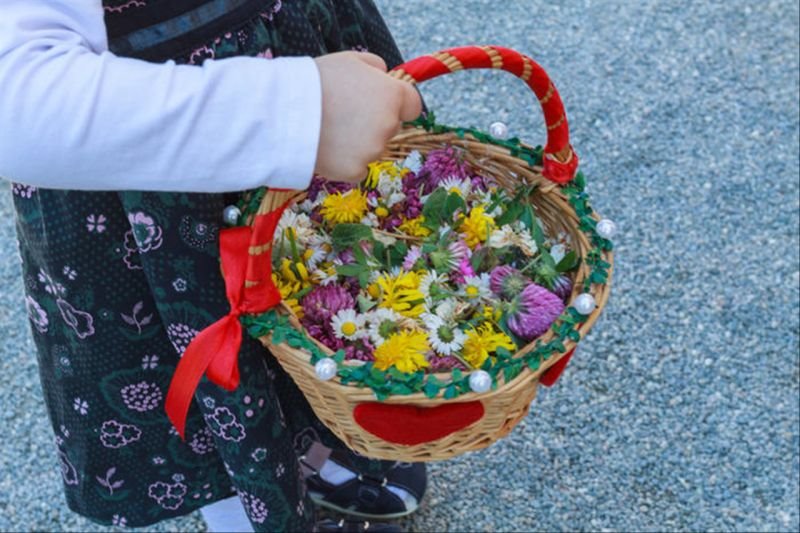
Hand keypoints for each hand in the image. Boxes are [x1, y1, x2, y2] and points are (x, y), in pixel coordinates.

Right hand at [313, 52, 421, 183]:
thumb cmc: (316, 81)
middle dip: (373, 123)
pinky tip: (326, 148)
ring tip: (328, 130)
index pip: (413, 105)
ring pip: (372, 149)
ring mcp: (373, 151)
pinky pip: (357, 168)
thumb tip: (385, 74)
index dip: (398, 104)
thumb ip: (375, 66)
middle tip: (342, 115)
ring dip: (357, 143)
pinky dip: (345, 162)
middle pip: (390, 128)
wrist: (284, 114)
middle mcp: (389, 125)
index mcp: (392, 96)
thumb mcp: (349, 60)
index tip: (382, 104)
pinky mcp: (355, 171)